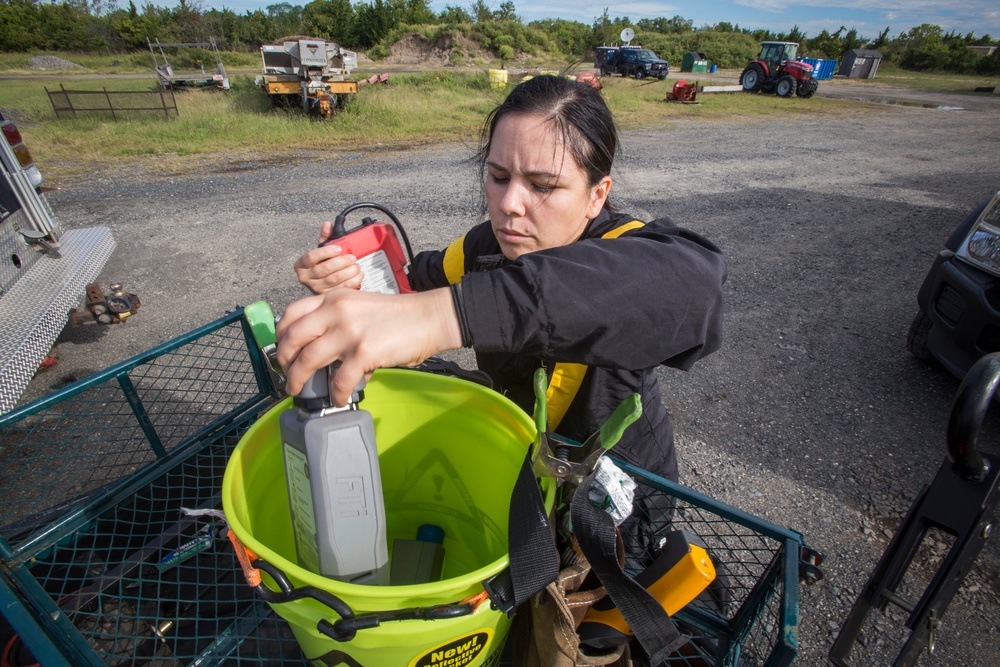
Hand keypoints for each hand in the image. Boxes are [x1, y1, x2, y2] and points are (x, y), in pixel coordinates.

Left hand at [275, 287, 462, 405]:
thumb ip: (337, 320)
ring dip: (299, 380)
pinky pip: (339, 380)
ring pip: (308, 360)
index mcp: (334, 298)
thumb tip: (323, 350)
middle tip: (287, 374)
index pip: (292, 313)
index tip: (282, 349)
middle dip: (283, 360)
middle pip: (292, 338)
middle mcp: (336, 311)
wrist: (429, 318)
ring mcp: (348, 332)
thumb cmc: (399, 315)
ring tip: (298, 390)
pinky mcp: (363, 352)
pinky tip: (339, 399)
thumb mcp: (360, 305)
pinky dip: (336, 394)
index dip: (281, 335)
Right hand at [294, 221, 362, 293]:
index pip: (311, 257)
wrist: (323, 282)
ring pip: (333, 279)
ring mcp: (316, 288)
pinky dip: (352, 281)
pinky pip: (341, 288)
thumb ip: (325, 237)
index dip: (325, 252)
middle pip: (324, 269)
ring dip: (348, 271)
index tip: (338, 248)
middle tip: (352, 257)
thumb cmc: (322, 264)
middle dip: (341, 262)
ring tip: (357, 265)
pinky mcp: (327, 295)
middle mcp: (306, 278)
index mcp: (302, 265)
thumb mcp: (321, 250)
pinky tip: (359, 274)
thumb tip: (328, 224)